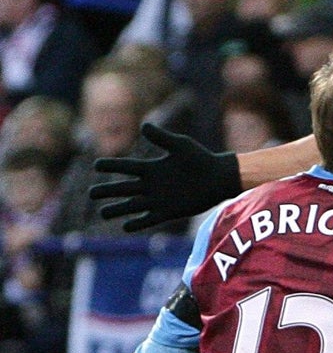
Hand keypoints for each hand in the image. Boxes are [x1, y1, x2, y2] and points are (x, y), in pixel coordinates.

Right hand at [89, 123, 241, 231]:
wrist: (218, 178)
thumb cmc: (201, 159)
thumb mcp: (180, 145)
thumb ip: (162, 137)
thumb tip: (143, 126)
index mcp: (152, 168)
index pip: (126, 167)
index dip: (111, 166)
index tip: (96, 165)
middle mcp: (151, 185)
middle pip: (123, 188)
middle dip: (107, 191)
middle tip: (92, 193)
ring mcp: (158, 200)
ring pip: (132, 205)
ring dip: (118, 209)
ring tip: (103, 213)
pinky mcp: (168, 212)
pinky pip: (149, 219)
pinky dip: (137, 223)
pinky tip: (125, 226)